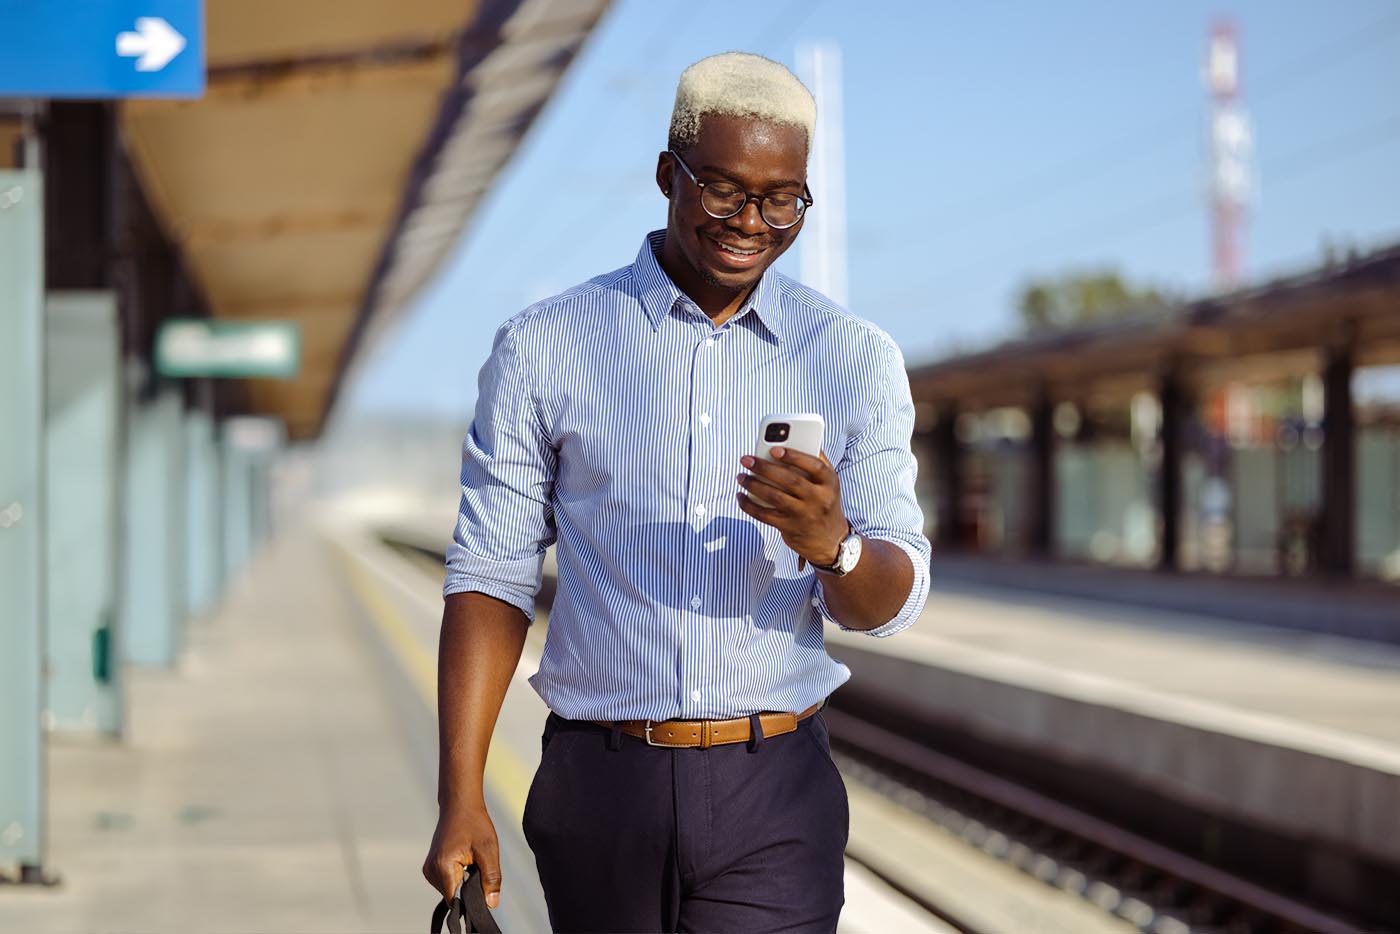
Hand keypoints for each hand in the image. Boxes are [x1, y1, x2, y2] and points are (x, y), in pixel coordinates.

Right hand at [423, 803, 501, 910]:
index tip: (482, 887)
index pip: (456, 900)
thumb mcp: (488, 850)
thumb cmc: (474, 823)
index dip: (471, 900)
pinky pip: (448, 881)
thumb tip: (491, 904)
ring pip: (451, 889)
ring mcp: (429, 869)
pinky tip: (464, 860)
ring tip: (470, 860)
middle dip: (469, 888)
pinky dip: (459, 876)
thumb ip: (491, 878)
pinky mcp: (431, 867)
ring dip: (464, 881)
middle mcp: (431, 870)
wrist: (459, 804)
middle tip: (478, 865)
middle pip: (453, 895)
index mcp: (442, 867)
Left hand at [737, 447, 846, 566]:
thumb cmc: (824, 502)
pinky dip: (749, 505)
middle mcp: (819, 499)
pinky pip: (765, 515)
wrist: (829, 540)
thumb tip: (796, 438)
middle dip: (764, 468)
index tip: (774, 449)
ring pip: (774, 497)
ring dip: (753, 485)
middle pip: (790, 480)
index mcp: (829, 483)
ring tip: (741, 476)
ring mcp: (804, 515)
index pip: (814, 466)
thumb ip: (817, 461)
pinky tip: (741, 496)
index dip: (794, 456)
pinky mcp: (789, 528)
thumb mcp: (829, 483)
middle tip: (746, 459)